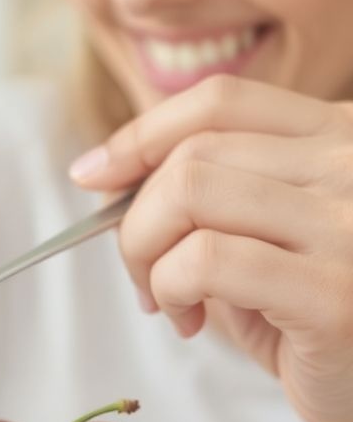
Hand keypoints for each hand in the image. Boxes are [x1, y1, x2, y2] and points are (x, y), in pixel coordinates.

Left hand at [68, 75, 352, 421]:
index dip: (140, 135)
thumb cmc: (315, 318)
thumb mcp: (267, 237)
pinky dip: (170, 289)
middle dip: (136, 218)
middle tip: (142, 275)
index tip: (94, 175)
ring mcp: (350, 225)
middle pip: (192, 154)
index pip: (220, 102)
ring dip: (147, 255)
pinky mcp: (334, 294)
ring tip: (167, 301)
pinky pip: (207, 260)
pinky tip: (188, 320)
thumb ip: (210, 198)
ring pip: (190, 194)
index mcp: (342, 136)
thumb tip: (106, 174)